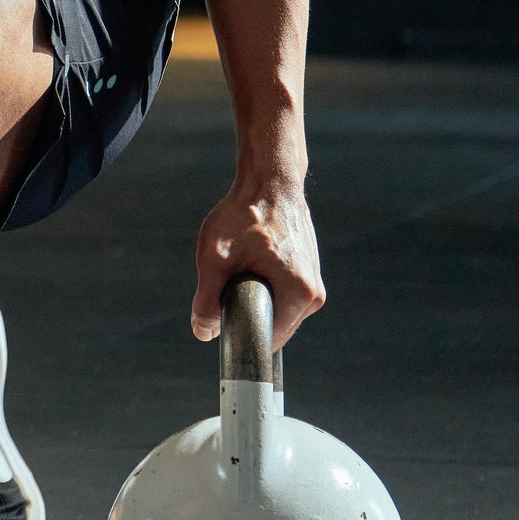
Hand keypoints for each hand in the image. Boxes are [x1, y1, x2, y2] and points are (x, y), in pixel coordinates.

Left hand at [191, 174, 324, 351]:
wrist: (268, 180)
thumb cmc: (243, 215)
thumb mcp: (215, 259)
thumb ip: (207, 300)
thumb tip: (203, 333)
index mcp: (300, 296)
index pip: (268, 339)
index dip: (241, 332)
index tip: (224, 314)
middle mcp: (315, 295)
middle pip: (274, 325)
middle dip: (248, 311)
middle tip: (228, 281)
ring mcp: (315, 282)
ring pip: (277, 308)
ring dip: (256, 297)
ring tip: (242, 266)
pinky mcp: (309, 270)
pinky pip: (283, 292)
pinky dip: (264, 283)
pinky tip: (253, 260)